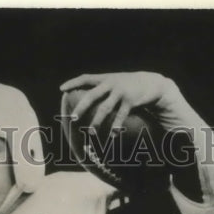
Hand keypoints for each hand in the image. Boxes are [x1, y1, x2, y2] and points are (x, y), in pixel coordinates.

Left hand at [60, 72, 176, 130]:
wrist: (151, 83)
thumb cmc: (127, 86)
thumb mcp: (114, 81)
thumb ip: (100, 87)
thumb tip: (82, 100)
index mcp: (105, 78)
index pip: (86, 78)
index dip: (74, 82)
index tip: (61, 88)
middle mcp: (111, 83)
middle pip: (92, 95)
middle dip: (82, 107)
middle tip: (73, 118)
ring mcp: (121, 92)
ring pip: (105, 108)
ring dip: (97, 122)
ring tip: (91, 133)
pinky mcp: (130, 101)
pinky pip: (121, 116)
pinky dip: (116, 127)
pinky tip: (112, 136)